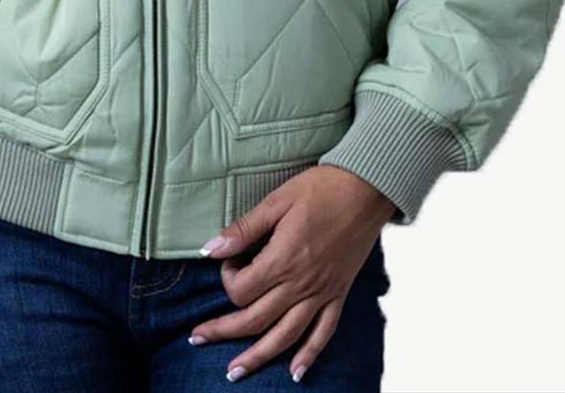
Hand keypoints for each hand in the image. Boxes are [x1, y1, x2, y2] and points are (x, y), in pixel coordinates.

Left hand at [189, 164, 395, 382]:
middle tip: (197, 338)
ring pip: (286, 336)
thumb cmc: (320, 190)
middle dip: (223, 331)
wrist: (366, 190)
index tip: (229, 260)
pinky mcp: (339, 294)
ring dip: (258, 357)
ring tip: (234, 373)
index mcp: (283, 259)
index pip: (242, 289)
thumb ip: (244, 230)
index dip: (226, 278)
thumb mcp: (276, 201)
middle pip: (256, 319)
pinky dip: (309, 355)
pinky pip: (324, 333)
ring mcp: (322, 292)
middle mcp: (302, 283)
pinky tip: (295, 373)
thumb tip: (210, 250)